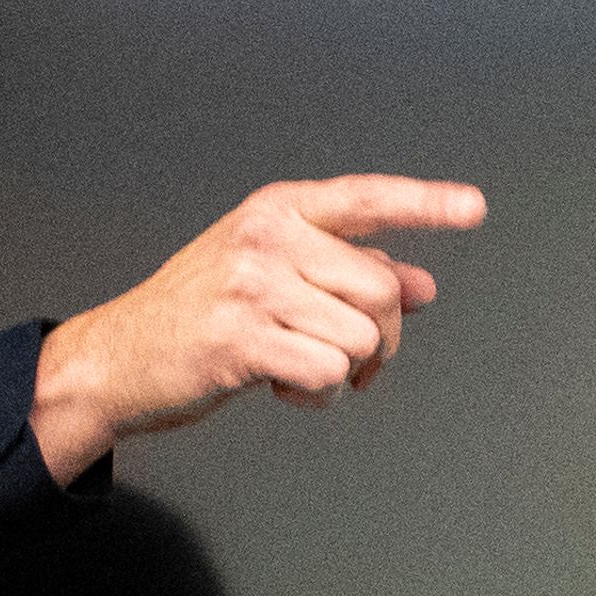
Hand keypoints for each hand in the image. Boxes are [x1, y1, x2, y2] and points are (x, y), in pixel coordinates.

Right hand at [32, 174, 485, 475]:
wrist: (121, 355)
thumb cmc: (203, 313)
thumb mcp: (278, 276)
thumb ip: (349, 273)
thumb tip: (423, 283)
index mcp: (279, 210)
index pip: (366, 198)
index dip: (425, 202)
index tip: (474, 207)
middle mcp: (268, 236)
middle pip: (382, 288)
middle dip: (382, 337)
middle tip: (349, 359)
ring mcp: (252, 285)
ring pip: (361, 338)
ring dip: (342, 371)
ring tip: (296, 365)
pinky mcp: (241, 339)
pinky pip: (326, 374)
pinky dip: (317, 397)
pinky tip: (281, 386)